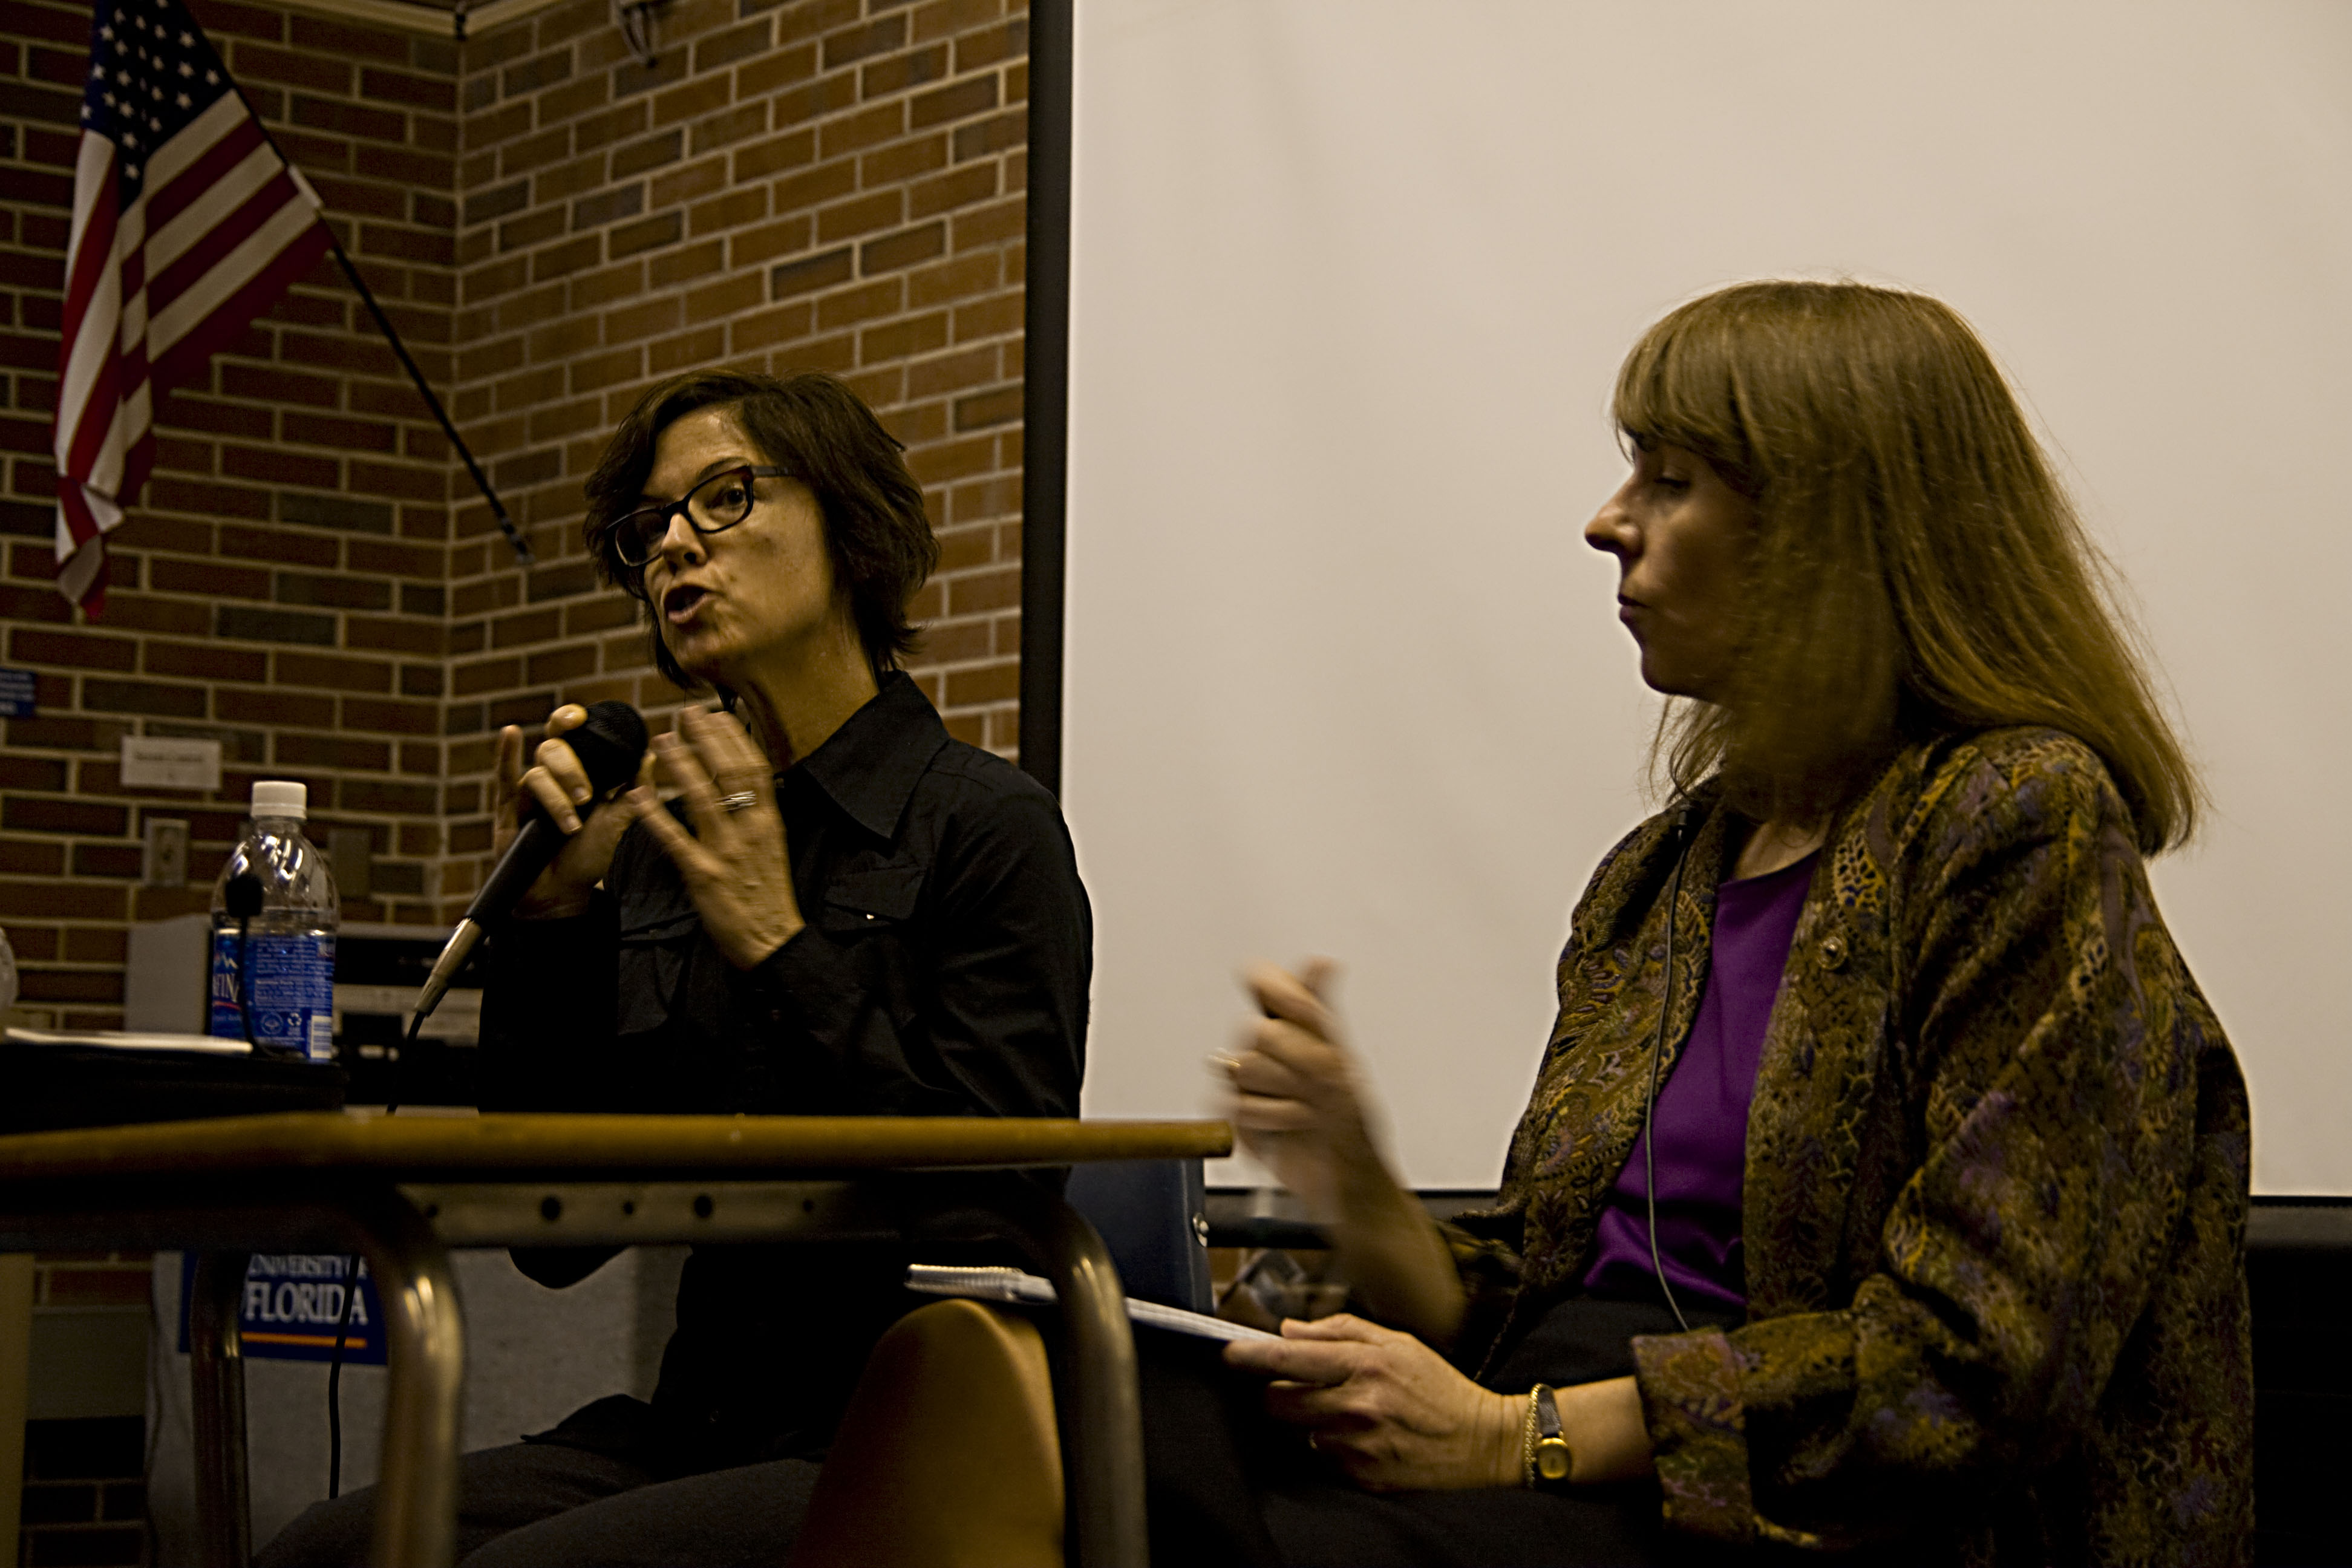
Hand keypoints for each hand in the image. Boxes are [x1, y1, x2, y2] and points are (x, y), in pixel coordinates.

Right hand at [494, 707, 651, 919]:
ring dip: (556, 798)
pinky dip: (506, 754)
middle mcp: (554, 777)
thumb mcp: (619, 822)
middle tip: (587, 796)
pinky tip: (511, 734)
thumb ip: (634, 790)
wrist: (564, 892)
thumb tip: (649, 755)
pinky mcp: (509, 809)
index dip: (576, 720)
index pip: (575, 737)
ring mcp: (530, 792)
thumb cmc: (589, 857)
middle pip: (554, 749)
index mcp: (581, 773)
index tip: (584, 717)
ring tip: (571, 826)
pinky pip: (505, 778)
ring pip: (537, 774)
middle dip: (571, 770)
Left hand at [627, 706, 805, 968]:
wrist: (771, 939)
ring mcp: (726, 851)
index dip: (734, 737)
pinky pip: (674, 838)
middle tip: (686, 713)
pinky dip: (653, 814)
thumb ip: (758, 814)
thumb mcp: (773, 846)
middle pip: (729, 772)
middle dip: (707, 738)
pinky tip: (637, 794)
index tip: (717, 714)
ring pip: (701, 797)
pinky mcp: (703, 874)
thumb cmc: (769, 893)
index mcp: (769, 821)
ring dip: (680, 764)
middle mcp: (750, 829)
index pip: (754, 767)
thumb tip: (746, 782)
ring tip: (661, 740)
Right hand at [1222, 960, 1385, 1221]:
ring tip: (1308, 1112)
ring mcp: (1251, 1082)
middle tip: (1320, 1083)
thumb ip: (1320, 1013)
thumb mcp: (1345, 1064)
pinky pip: (1234, 1103)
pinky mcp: (1236, 1114)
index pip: (1268, 985)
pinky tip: (1291, 1126)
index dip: (1280, 993)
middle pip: (1256, 1030)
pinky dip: (1269, 1118)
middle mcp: (1270, 1049)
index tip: (1304, 1011)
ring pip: (1243, 1068)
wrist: (1346, 1179)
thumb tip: (1323, 961)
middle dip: (1294, 1060)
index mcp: (1297, 1027)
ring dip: (1285, 1095)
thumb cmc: (1354, 1123)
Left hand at [1223, 1314, 1519, 1491]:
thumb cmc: (1439, 1386)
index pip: (1289, 1360)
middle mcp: (1356, 1408)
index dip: (1251, 1357)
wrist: (1481, 1441)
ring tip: (1349, 1411)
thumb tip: (1290, 1330)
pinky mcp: (1361, 1476)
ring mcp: (1357, 1446)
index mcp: (1364, 1366)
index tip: (1227, 1354)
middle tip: (1302, 1385)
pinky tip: (1365, 1435)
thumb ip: (1340, 1331)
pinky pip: (1325, 1456)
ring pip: (1300, 1430)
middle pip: (1279, 1402)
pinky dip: (1334, 1444)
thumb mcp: (1396, 1342)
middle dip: (1279, 1392)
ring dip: (1311, 1419)